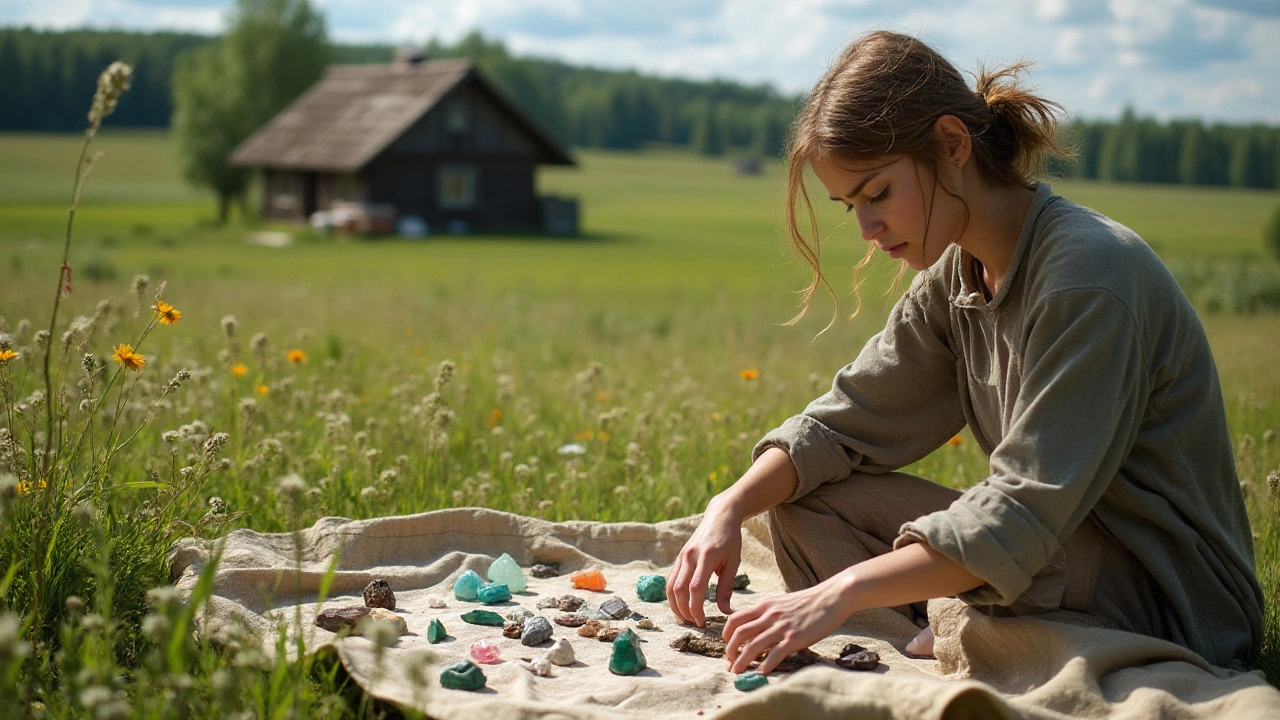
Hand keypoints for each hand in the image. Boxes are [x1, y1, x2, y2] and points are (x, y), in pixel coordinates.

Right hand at [667, 499, 741, 626]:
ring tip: (686, 618)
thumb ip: (726, 587)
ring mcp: (682, 556)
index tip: (702, 622)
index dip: (696, 608)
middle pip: (679, 589)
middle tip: (695, 624)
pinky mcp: (679, 557)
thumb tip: (724, 611)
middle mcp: (690, 556)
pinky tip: (680, 605)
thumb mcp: (734, 562)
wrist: (719, 516)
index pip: (695, 588)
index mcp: (706, 556)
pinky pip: (670, 579)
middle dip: (684, 610)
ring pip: (670, 586)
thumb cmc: (731, 539)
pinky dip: (672, 595)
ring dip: (675, 605)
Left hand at [721, 576, 852, 673]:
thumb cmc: (810, 602)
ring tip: (737, 672)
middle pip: (739, 633)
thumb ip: (769, 615)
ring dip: (742, 662)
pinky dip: (764, 666)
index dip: (726, 634)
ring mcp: (781, 627)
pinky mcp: (795, 638)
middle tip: (729, 663)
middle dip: (730, 650)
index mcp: (765, 605)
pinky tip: (760, 673)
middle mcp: (769, 615)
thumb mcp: (782, 603)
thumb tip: (759, 634)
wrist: (832, 597)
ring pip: (752, 646)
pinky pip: (774, 654)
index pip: (735, 618)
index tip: (727, 645)